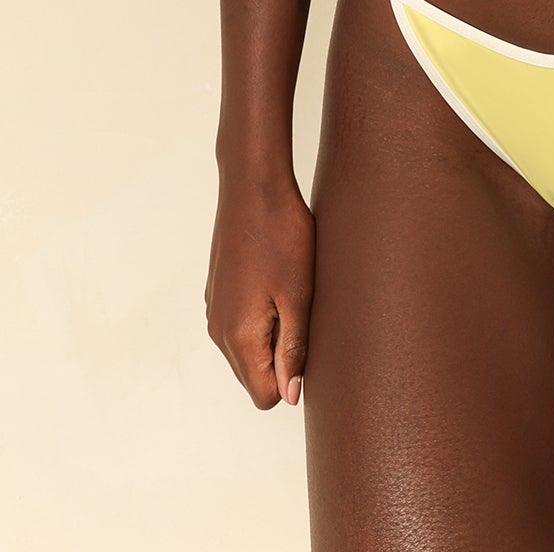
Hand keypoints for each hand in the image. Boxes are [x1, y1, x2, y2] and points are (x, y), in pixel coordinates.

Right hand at [205, 174, 314, 409]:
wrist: (253, 187)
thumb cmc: (282, 237)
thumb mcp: (298, 295)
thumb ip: (293, 350)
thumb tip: (290, 395)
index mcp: (238, 337)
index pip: (266, 395)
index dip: (293, 377)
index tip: (308, 340)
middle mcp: (218, 331)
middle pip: (254, 377)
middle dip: (282, 360)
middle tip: (303, 313)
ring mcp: (214, 311)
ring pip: (247, 352)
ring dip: (272, 337)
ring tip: (291, 295)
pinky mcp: (217, 294)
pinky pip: (239, 327)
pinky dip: (260, 318)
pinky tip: (276, 283)